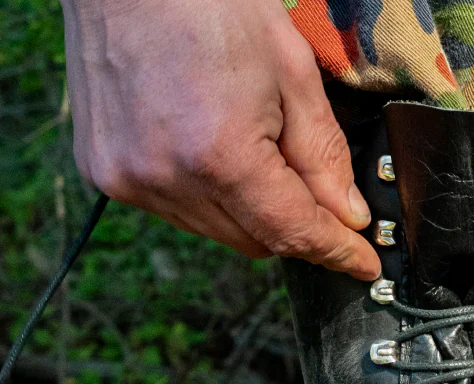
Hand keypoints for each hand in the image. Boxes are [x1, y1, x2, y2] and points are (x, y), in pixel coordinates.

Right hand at [61, 0, 380, 278]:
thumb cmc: (207, 0)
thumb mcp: (292, 72)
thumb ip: (323, 156)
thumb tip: (347, 217)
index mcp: (220, 155)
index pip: (293, 232)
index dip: (336, 252)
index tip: (363, 264)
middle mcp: (169, 180)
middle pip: (258, 242)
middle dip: (296, 226)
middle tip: (318, 195)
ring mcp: (131, 181)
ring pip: (220, 232)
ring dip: (250, 212)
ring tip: (251, 147)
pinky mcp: (106, 173)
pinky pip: (179, 210)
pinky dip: (208, 196)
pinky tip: (209, 148)